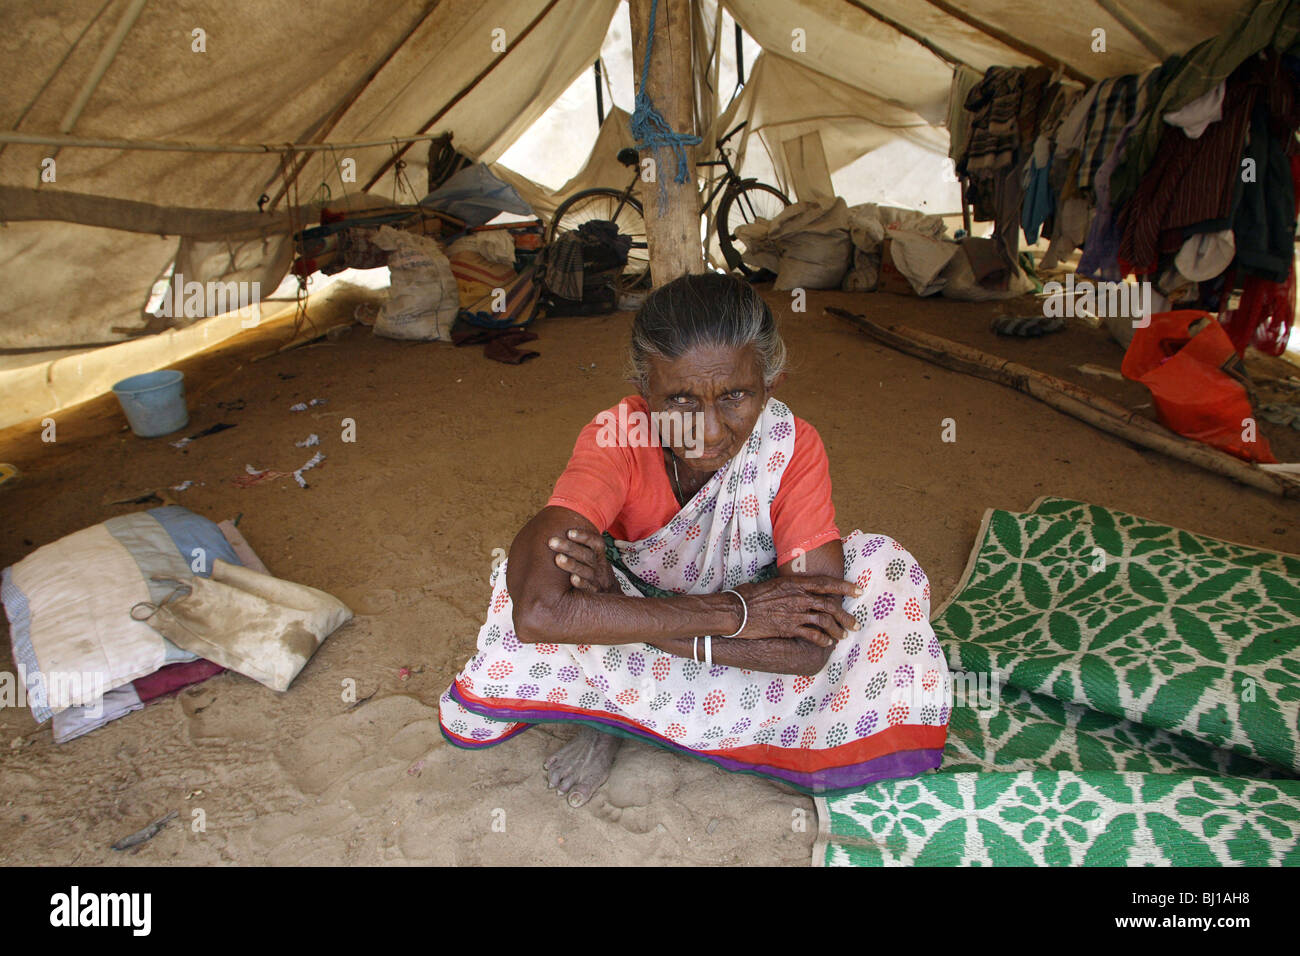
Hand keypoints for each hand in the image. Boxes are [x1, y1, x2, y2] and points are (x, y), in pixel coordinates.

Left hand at [547, 528, 618, 593]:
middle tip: (552, 542)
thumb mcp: (593, 558)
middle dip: (569, 547)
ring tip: (558, 558)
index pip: (595, 542)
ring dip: (572, 564)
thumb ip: (580, 548)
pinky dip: (581, 583)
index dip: (584, 536)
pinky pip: (588, 587)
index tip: (569, 532)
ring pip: (586, 571)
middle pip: (586, 555)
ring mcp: (597, 579)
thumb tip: (555, 534)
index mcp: (599, 555)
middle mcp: (599, 566)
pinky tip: (572, 579)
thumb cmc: (594, 571)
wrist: (610, 594)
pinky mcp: (594, 592)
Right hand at [730, 576, 862, 647]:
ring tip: (843, 636)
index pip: (826, 583)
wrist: (735, 611)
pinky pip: (812, 634)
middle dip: (846, 615)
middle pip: (830, 605)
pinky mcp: (788, 628)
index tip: (858, 590)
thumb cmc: (750, 596)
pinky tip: (827, 643)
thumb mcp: (772, 584)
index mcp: (795, 583)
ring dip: (837, 630)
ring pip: (825, 621)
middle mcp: (798, 597)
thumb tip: (796, 590)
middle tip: (855, 623)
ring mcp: (794, 613)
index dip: (845, 586)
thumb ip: (789, 587)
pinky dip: (823, 639)